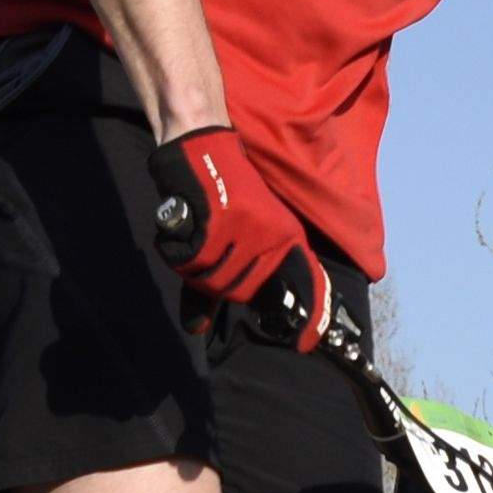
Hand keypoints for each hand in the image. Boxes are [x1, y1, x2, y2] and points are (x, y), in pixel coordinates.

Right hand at [147, 125, 327, 349]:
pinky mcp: (223, 223)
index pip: (306, 284)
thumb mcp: (232, 235)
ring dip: (195, 269)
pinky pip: (195, 262)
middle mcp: (275, 238)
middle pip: (239, 293)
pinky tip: (184, 233)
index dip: (311, 318)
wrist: (204, 147)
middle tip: (202, 256)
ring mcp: (250, 232)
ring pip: (215, 281)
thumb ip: (216, 284)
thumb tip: (200, 330)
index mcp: (287, 239)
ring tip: (193, 239)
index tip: (307, 345)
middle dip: (213, 283)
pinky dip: (181, 254)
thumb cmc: (219, 193)